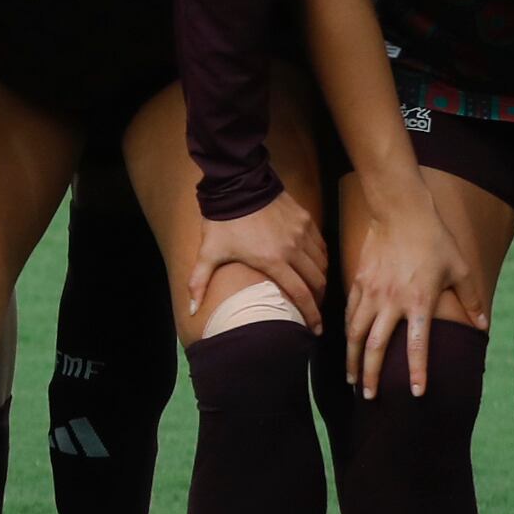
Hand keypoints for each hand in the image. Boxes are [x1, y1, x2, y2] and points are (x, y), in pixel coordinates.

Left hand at [184, 194, 326, 333]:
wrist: (236, 183)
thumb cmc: (223, 221)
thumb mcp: (209, 252)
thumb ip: (199, 282)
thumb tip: (192, 310)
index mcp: (273, 260)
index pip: (300, 294)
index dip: (311, 315)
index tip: (316, 330)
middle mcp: (293, 248)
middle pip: (316, 281)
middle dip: (319, 300)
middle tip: (315, 311)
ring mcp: (301, 232)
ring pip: (321, 263)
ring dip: (321, 280)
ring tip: (315, 290)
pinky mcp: (305, 219)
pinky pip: (320, 245)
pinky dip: (321, 259)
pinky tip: (315, 265)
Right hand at [345, 185, 483, 397]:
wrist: (400, 210)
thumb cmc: (434, 239)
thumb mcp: (459, 268)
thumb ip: (471, 300)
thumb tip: (483, 326)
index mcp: (418, 302)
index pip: (416, 346)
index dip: (418, 372)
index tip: (417, 393)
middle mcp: (390, 302)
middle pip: (374, 347)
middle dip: (371, 376)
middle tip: (369, 399)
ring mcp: (370, 292)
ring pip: (355, 334)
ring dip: (352, 360)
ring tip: (353, 381)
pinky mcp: (358, 281)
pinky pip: (350, 313)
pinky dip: (347, 333)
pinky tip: (347, 345)